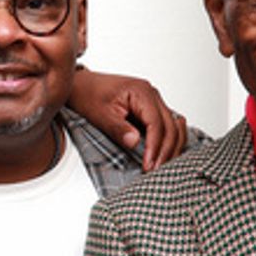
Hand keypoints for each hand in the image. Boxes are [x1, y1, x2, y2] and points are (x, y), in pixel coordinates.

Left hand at [69, 68, 186, 170]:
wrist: (81, 85)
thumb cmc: (88, 94)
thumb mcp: (99, 114)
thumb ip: (118, 128)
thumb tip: (135, 142)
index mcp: (141, 92)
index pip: (156, 123)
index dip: (155, 147)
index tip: (148, 165)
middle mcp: (152, 95)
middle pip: (171, 126)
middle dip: (166, 151)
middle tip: (155, 170)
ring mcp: (153, 102)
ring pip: (174, 127)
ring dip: (171, 148)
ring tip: (161, 166)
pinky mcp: (150, 110)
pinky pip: (167, 126)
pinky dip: (168, 141)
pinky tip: (163, 154)